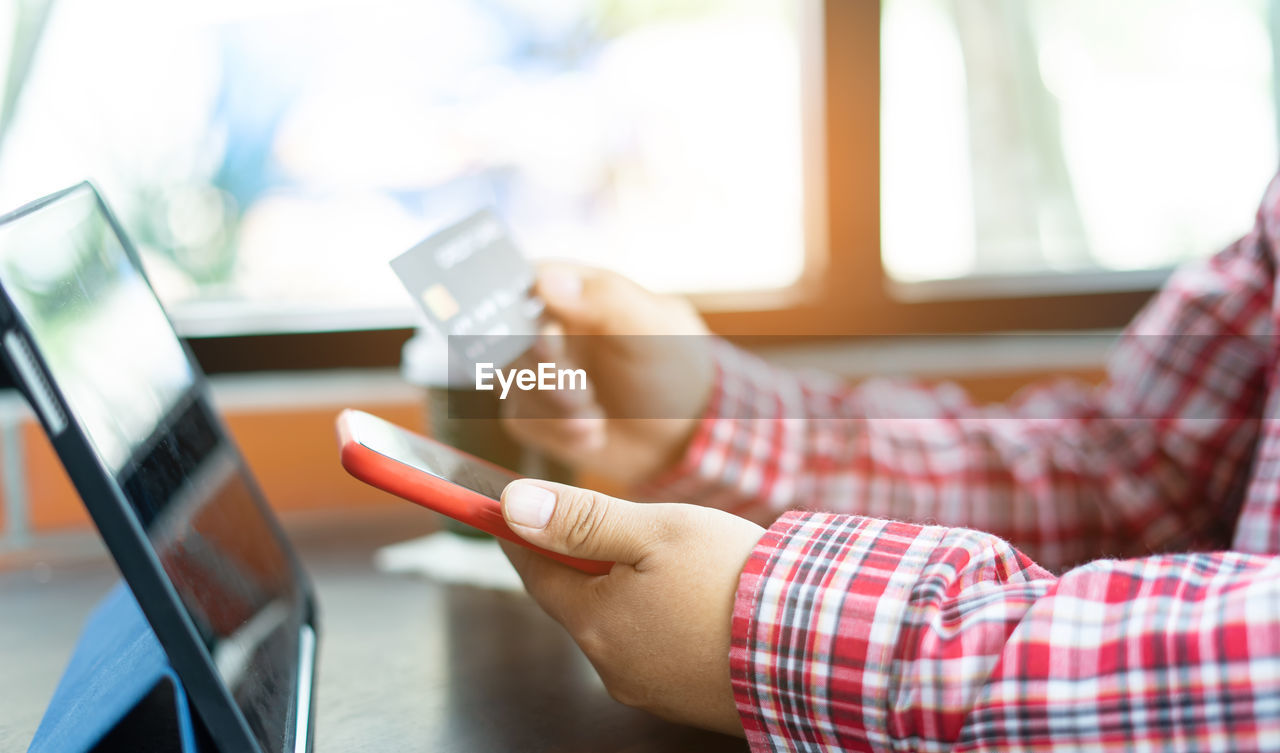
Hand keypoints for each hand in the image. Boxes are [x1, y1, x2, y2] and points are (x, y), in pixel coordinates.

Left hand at [498, 478, 764, 735]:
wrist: (816, 646)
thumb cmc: (733, 580)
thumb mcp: (655, 531)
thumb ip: (581, 519)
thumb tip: (513, 507)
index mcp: (595, 622)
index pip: (535, 572)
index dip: (520, 536)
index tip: (505, 510)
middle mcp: (612, 666)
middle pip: (579, 600)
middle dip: (590, 560)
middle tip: (623, 525)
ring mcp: (650, 690)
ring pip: (621, 625)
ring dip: (633, 591)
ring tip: (685, 563)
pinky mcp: (686, 702)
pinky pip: (658, 649)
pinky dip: (665, 620)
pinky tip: (703, 601)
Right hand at [501, 265, 713, 485]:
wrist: (684, 434)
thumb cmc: (674, 368)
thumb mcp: (653, 327)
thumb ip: (605, 299)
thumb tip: (546, 280)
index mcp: (571, 290)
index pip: (521, 287)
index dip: (524, 317)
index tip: (550, 345)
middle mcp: (545, 327)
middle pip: (509, 342)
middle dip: (548, 375)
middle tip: (584, 394)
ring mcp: (536, 371)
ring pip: (512, 385)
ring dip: (557, 409)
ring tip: (598, 417)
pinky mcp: (535, 412)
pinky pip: (524, 421)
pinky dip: (561, 433)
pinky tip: (595, 431)